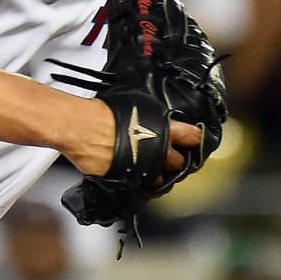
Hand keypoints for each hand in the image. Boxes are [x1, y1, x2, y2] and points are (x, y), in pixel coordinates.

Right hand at [66, 98, 202, 177]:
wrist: (82, 127)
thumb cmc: (102, 112)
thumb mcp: (133, 101)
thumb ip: (147, 111)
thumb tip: (149, 94)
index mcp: (163, 129)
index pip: (192, 137)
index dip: (196, 139)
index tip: (198, 141)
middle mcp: (157, 151)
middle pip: (179, 163)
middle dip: (177, 161)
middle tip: (173, 158)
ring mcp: (144, 168)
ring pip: (160, 180)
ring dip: (157, 175)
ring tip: (151, 169)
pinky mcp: (128, 180)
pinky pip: (138, 185)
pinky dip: (136, 181)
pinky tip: (132, 175)